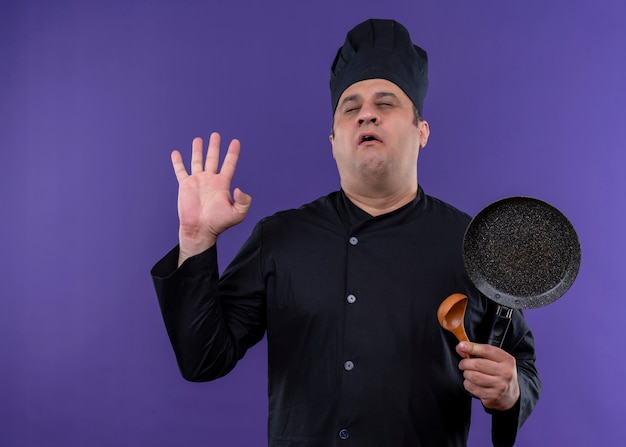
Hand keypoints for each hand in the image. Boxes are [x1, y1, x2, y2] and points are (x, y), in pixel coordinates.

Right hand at [171, 132, 251, 264]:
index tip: (235, 141)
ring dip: (198, 150)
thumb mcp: (237, 214)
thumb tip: (239, 188)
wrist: (200, 230)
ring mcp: (197, 181)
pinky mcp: (185, 185)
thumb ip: (243, 201)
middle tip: (216, 135)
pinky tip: (176, 153)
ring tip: (198, 139)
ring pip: (197, 161)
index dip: (233, 153)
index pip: (229, 164)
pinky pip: (181, 171)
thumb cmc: (218, 224)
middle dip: (215, 147)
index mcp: (222, 184)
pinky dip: (178, 162)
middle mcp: (210, 180)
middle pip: (213, 159)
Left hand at [456, 342, 519, 410]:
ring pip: (473, 377)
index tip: (462, 346)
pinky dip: (468, 384)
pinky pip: (472, 388)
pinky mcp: (492, 397)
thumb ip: (478, 351)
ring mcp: (499, 386)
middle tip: (463, 364)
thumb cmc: (500, 373)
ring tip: (468, 373)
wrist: (511, 395)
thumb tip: (461, 347)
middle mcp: (505, 373)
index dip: (471, 347)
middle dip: (465, 363)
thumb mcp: (495, 359)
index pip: (487, 350)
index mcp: (507, 360)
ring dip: (466, 374)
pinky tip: (472, 383)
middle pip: (477, 364)